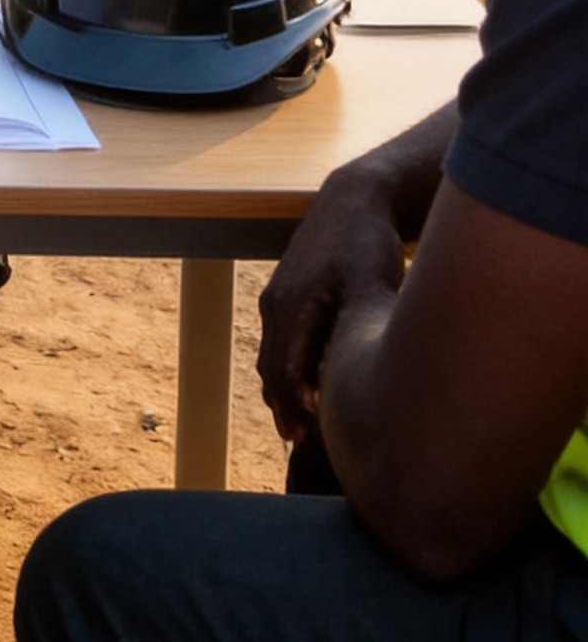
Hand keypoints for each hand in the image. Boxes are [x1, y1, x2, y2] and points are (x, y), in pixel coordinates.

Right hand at [257, 159, 409, 443]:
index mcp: (291, 305)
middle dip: (284, 407)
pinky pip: (279, 340)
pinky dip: (286, 368)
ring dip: (282, 390)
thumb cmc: (368, 241)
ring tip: (298, 423)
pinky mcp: (286, 290)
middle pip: (272, 368)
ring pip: (272, 355)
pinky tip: (306, 383)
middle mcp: (275, 302)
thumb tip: (350, 375)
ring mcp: (277, 295)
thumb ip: (358, 326)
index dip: (299, 408)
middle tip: (301, 443)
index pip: (286, 372)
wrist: (355, 198)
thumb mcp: (371, 284)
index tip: (315, 437)